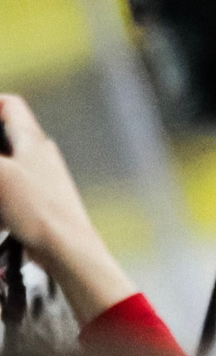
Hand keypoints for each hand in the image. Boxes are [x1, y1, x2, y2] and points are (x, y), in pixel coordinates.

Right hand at [0, 94, 133, 325]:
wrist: (68, 250)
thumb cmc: (39, 210)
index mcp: (31, 140)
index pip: (9, 105)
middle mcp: (39, 155)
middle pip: (3, 139)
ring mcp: (41, 180)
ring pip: (6, 169)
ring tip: (2, 200)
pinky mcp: (38, 203)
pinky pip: (9, 193)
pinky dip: (2, 201)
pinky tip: (3, 217)